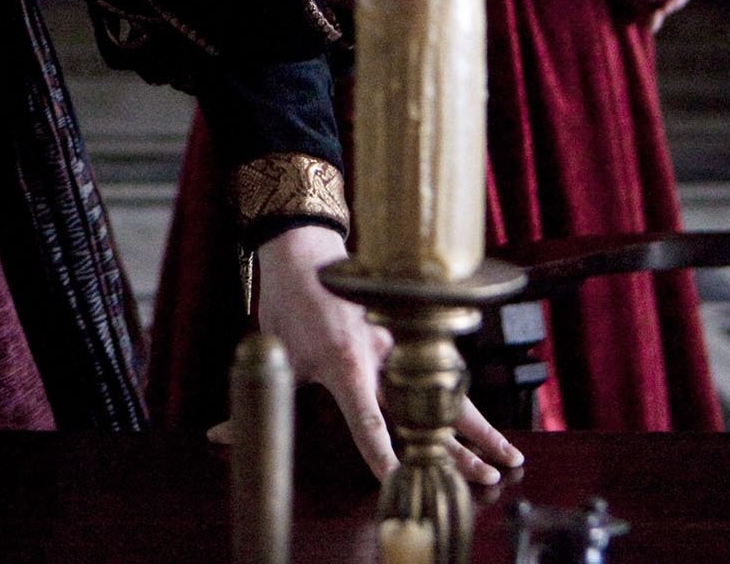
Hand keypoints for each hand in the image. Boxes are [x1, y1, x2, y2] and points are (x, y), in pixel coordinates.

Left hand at [235, 225, 521, 483]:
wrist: (309, 249)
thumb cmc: (292, 302)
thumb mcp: (277, 355)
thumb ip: (257, 403)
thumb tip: (220, 436)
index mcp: (346, 365)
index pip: (368, 422)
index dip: (382, 454)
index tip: (396, 479)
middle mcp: (383, 358)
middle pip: (425, 414)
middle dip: (457, 449)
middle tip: (486, 476)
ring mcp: (403, 346)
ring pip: (448, 395)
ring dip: (480, 429)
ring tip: (508, 458)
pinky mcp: (412, 336)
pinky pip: (444, 375)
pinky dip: (468, 402)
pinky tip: (488, 426)